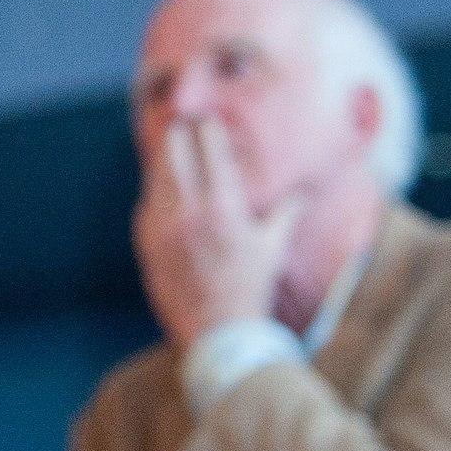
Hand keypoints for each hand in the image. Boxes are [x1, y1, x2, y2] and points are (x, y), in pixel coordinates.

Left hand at [133, 116, 301, 348]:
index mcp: (224, 208)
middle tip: (182, 122)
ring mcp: (163, 225)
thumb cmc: (250, 289)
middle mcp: (190, 211)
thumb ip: (286, 214)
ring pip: (158, 176)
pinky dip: (155, 190)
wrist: (216, 332)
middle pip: (175, 155)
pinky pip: (146, 204)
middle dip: (179, 136)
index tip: (208, 119)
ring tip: (170, 145)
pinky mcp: (147, 241)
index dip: (208, 131)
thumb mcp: (272, 249)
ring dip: (164, 159)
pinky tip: (161, 185)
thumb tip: (303, 192)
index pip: (211, 152)